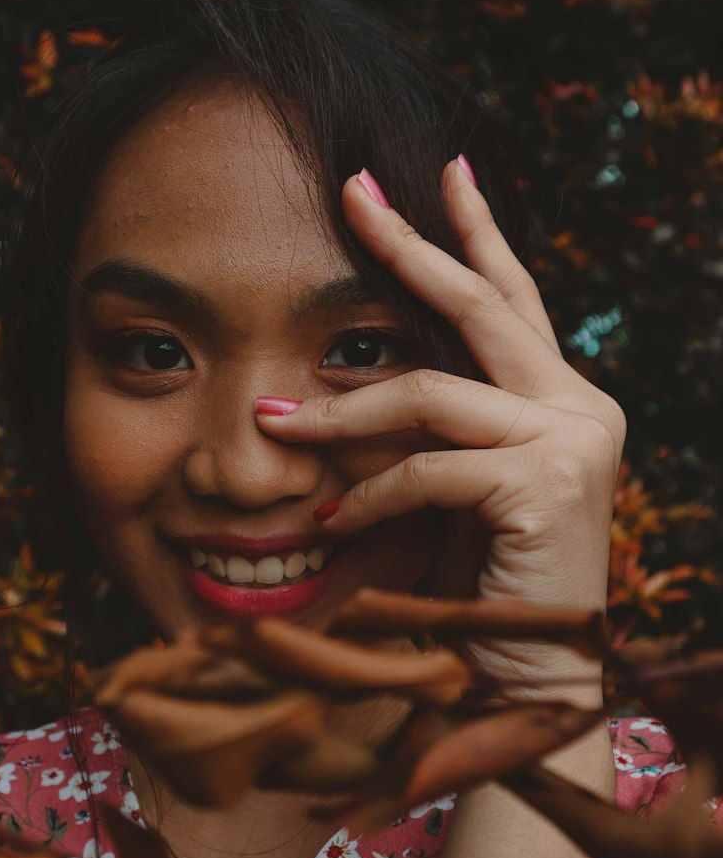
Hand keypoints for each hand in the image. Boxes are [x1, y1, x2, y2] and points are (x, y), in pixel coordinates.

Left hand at [256, 159, 625, 703]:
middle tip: (353, 190)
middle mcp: (580, 407)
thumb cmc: (484, 592)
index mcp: (562, 401)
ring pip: (432, 393)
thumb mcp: (455, 493)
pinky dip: (366, 493)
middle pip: (482, 305)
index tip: (442, 170)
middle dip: (412, 243)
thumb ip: (433, 432)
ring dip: (342, 410)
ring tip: (276, 423)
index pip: (512, 301)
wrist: (529, 687)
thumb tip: (358, 380)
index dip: (475, 233)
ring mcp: (572, 442)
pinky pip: (426, 468)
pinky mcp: (548, 485)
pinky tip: (330, 522)